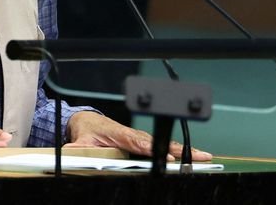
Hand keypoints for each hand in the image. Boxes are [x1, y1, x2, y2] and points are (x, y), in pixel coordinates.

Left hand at [65, 111, 211, 160]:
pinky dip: (178, 150)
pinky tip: (194, 156)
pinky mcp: (143, 140)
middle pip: (158, 142)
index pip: (138, 142)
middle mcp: (133, 133)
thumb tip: (71, 155)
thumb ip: (77, 150)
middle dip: (178, 150)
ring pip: (163, 143)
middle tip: (199, 156)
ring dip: (184, 150)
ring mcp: (140, 136)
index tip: (166, 156)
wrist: (86, 119)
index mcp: (119, 134)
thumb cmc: (86, 131)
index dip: (153, 149)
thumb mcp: (78, 142)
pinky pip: (162, 145)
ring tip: (204, 157)